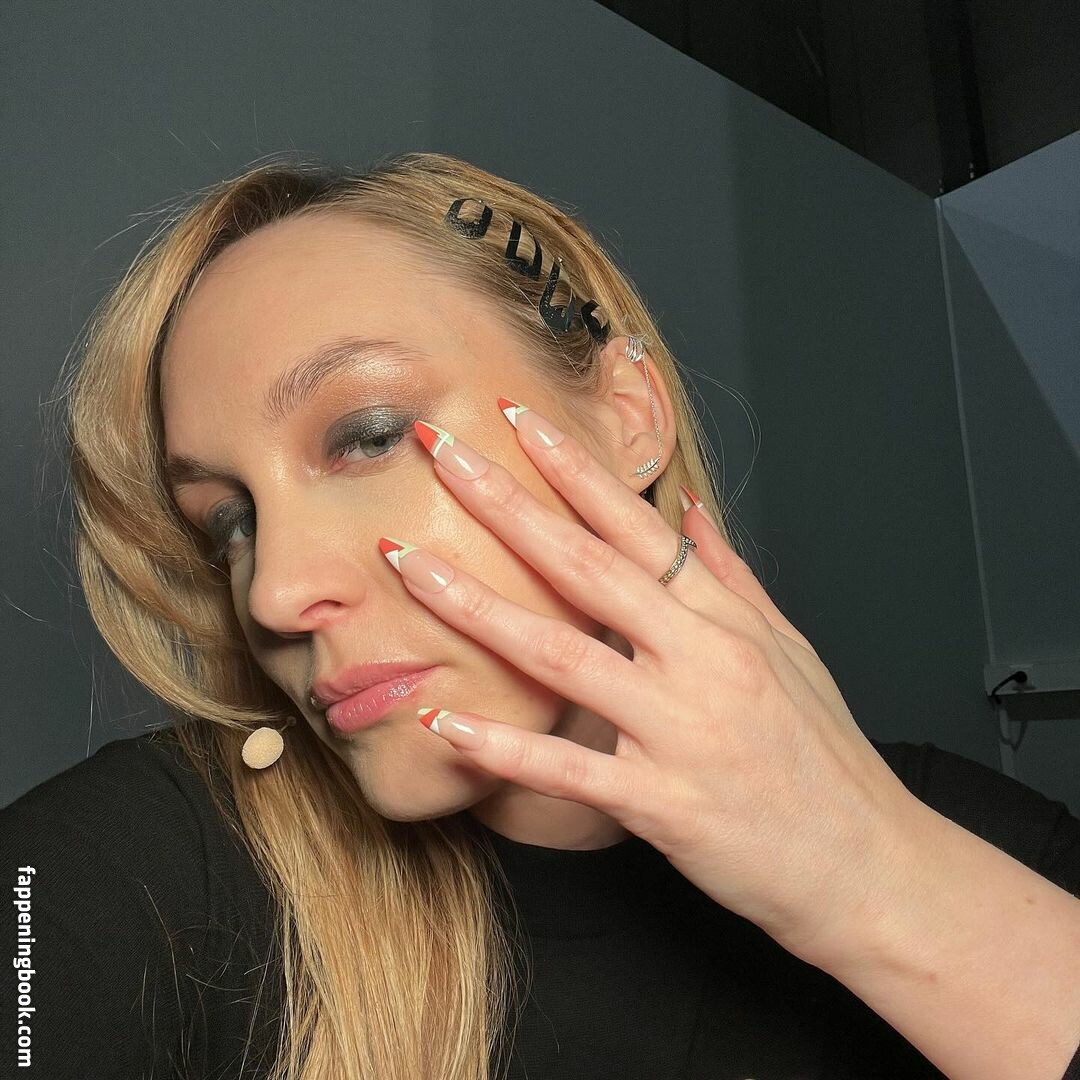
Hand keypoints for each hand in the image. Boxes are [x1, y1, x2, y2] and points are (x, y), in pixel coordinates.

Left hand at [378, 397, 913, 964]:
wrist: (870, 863)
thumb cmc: (825, 756)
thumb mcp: (789, 649)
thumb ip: (731, 576)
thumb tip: (688, 510)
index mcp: (727, 619)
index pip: (637, 525)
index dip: (574, 468)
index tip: (518, 419)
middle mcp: (704, 660)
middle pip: (587, 567)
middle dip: (508, 504)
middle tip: (444, 453)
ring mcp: (683, 730)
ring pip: (564, 655)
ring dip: (477, 606)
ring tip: (408, 564)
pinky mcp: (665, 805)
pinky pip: (570, 770)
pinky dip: (504, 748)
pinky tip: (443, 723)